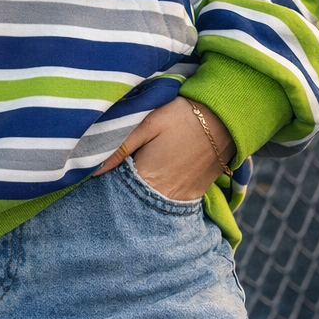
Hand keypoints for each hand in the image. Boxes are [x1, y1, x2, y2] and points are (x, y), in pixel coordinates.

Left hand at [95, 96, 232, 200]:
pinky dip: (158, 194)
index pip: (118, 191)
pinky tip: (153, 180)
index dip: (106, 183)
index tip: (95, 173)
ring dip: (140, 194)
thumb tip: (92, 168)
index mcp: (149, 177)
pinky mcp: (196, 195)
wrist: (226, 117)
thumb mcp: (150, 122)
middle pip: (134, 201)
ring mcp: (184, 199)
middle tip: (113, 174)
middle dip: (121, 192)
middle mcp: (166, 195)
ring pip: (152, 203)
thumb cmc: (184, 115)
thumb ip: (122, 144)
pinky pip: (170, 202)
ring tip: (133, 176)